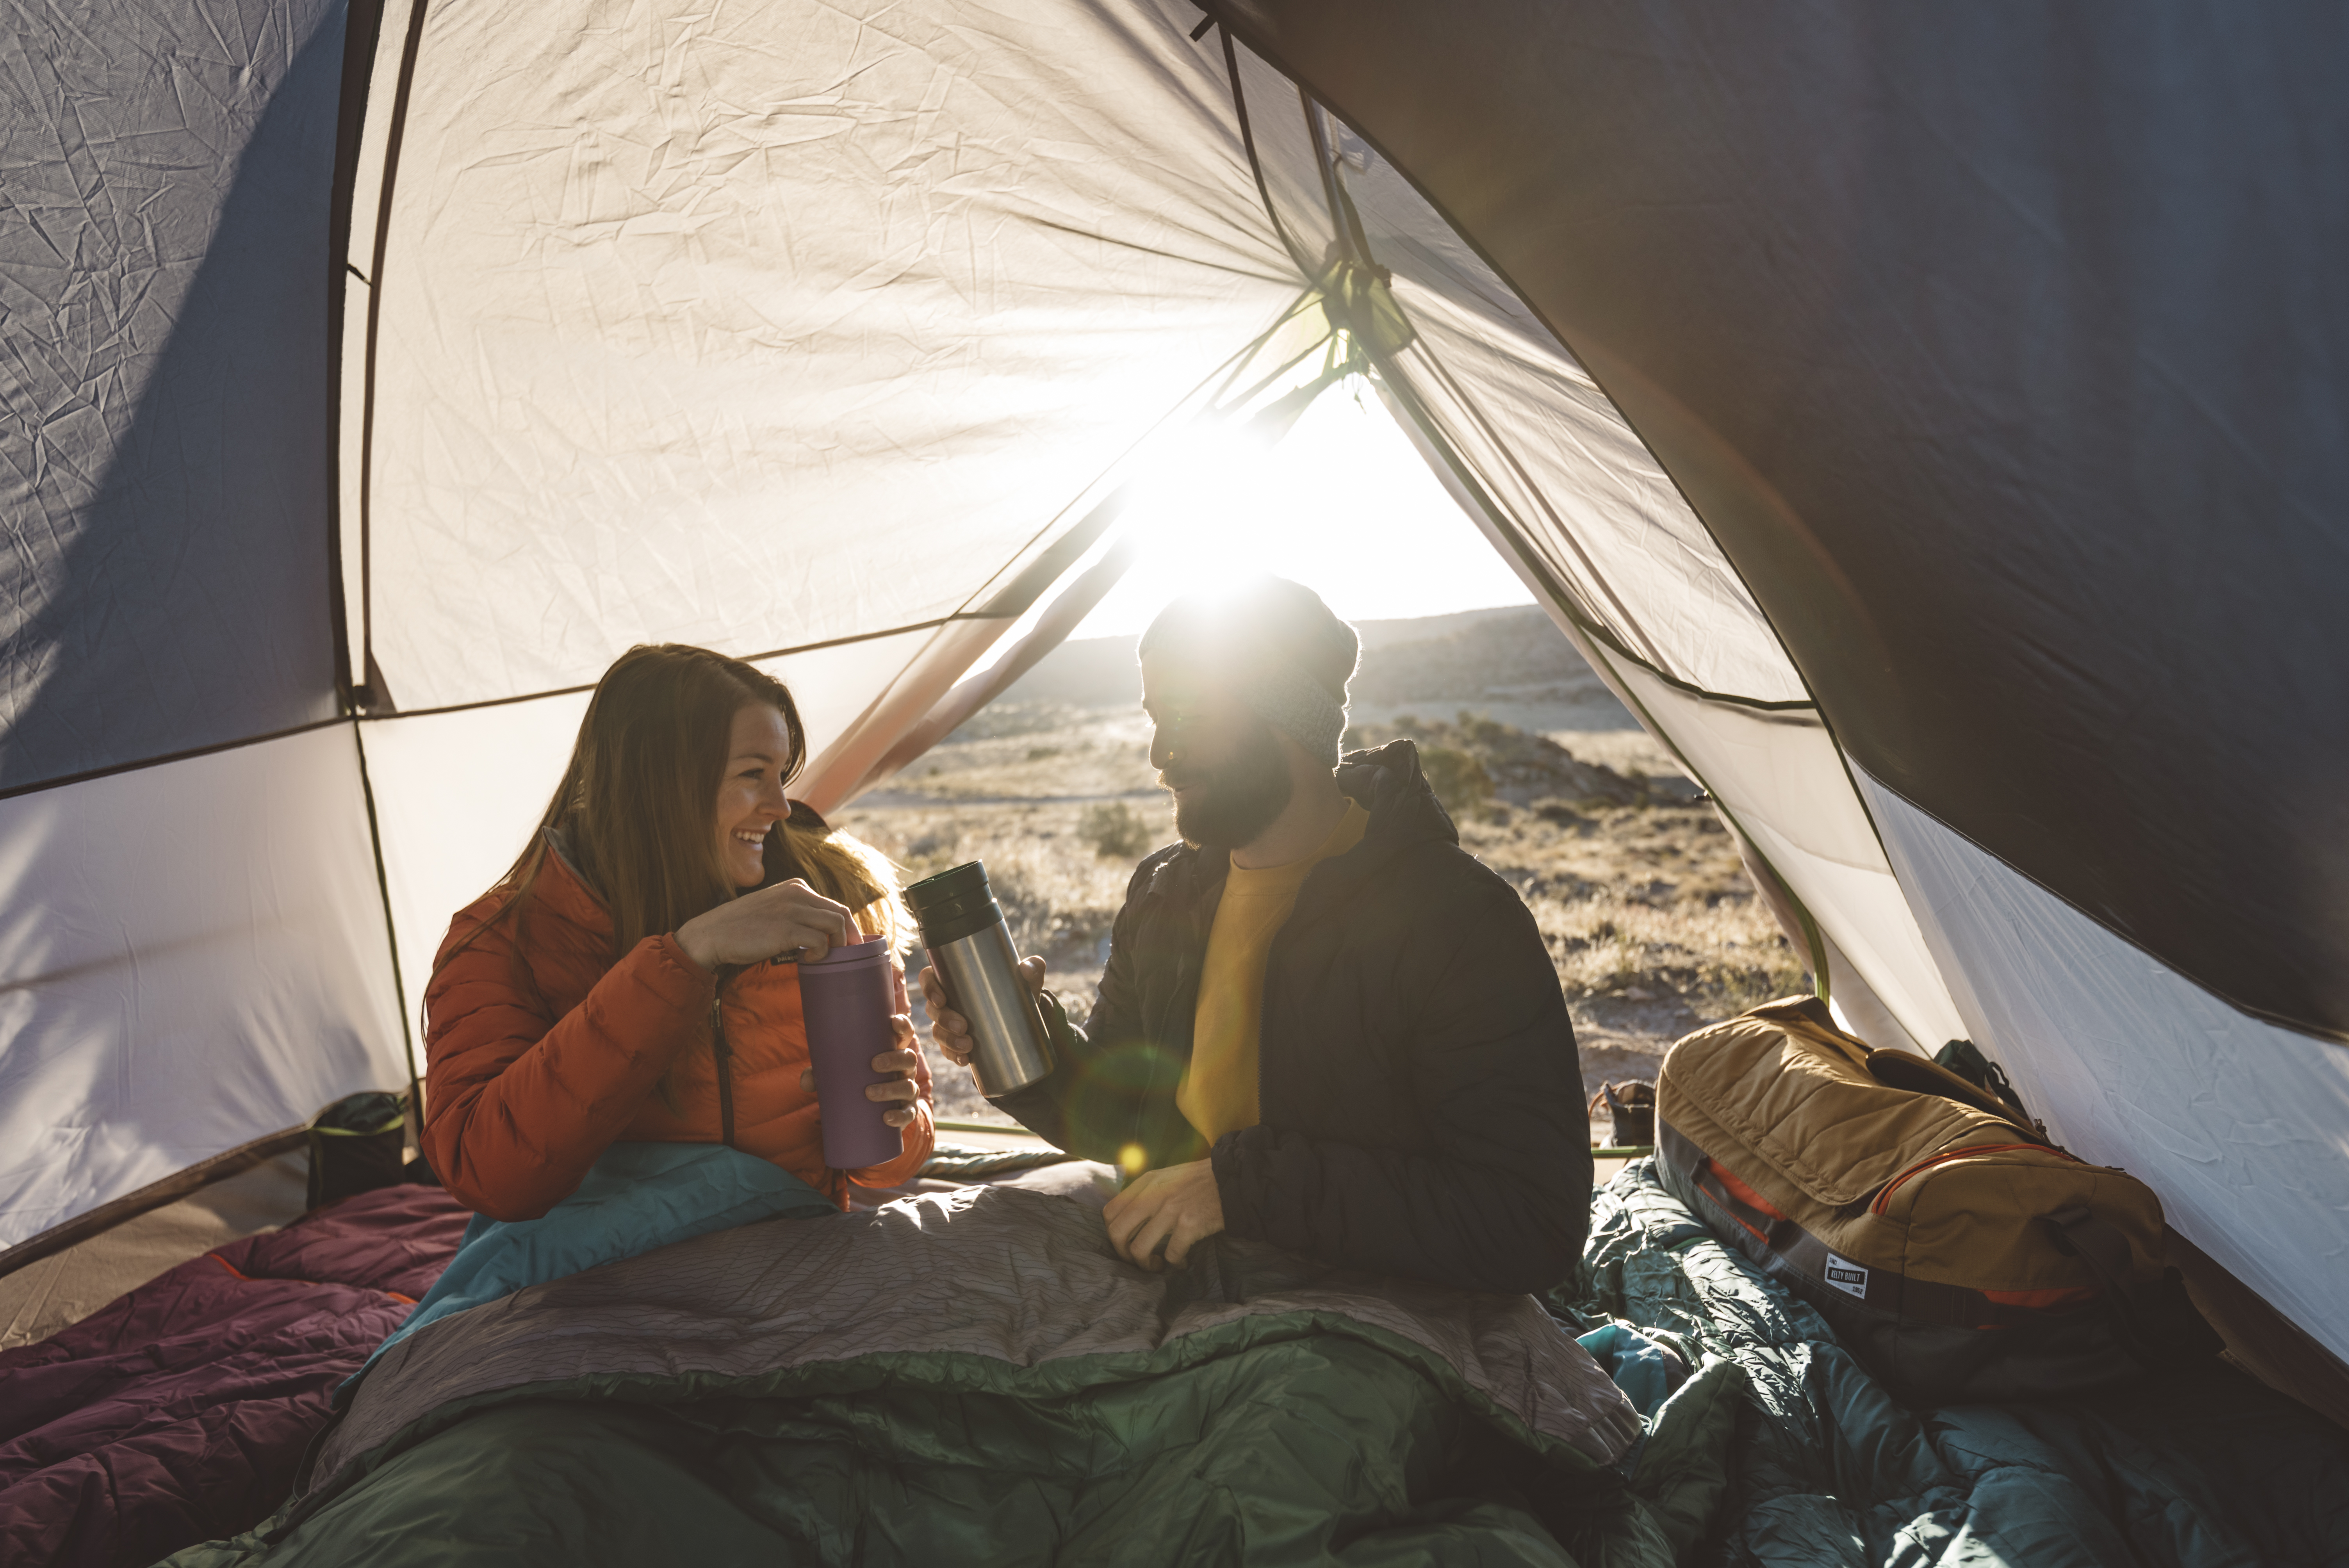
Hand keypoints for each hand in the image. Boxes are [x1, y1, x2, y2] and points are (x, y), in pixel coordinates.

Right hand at [678, 878, 851, 969]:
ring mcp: (792, 909)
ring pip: (836, 923)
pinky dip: (821, 953)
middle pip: (840, 912)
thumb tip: (822, 930)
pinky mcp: (786, 929)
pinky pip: (820, 940)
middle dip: (850, 935)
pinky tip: (808, 959)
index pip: (832, 904)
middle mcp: (797, 893)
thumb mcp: (773, 908)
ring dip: (837, 944)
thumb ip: (796, 911)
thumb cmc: (742, 927)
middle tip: (851, 954)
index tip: (849, 943)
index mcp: (795, 886)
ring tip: (824, 957)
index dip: (846, 925)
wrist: (712, 934)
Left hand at [797, 1015, 924, 1129]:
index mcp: (892, 1051)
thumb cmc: (853, 1080)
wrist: (867, 1110)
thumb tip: (805, 1082)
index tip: (893, 1022)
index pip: (904, 1034)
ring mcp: (907, 1089)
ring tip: (870, 1093)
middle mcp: (904, 1069)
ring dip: (891, 1088)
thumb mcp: (838, 1072)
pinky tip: (886, 1117)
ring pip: (909, 1086)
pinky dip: (899, 1116)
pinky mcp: (905, 1110)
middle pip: (909, 1058)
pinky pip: (908, 1113)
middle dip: (894, 1059)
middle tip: (874, 1064)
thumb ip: (820, 1074)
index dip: (903, 1026)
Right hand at [919, 955, 1044, 1069]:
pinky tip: (965, 1060)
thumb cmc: (1017, 992)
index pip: (929, 979)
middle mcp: (947, 1002)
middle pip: (933, 1009)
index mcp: (955, 979)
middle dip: (944, 1019)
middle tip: (963, 1026)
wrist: (1023, 1020)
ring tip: (968, 1046)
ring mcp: (949, 1024)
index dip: (929, 988)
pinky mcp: (956, 1042)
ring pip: (938, 1032)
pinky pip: (948, 1051)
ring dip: (949, 1041)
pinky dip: (954, 1055)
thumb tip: (1027, 968)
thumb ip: (1032, 969)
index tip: (942, 999)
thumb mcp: (1027, 981)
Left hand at [1101, 1159, 1223, 1270]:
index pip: (1110, 1212)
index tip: (1126, 1243)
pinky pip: (1171, 1254)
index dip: (1113, 1233)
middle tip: (1137, 1260)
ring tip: (1158, 1265)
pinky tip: (1182, 1261)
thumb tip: (1127, 1218)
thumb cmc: (1198, 1181)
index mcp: (1146, 1183)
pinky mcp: (1189, 1225)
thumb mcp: (1166, 1177)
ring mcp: (1171, 1210)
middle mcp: (1154, 1195)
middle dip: (1123, 1254)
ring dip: (1146, 1264)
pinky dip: (1175, 1263)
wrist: (1232, 1178)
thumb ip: (1145, 1192)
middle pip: (1117, 1232)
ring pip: (1139, 1249)